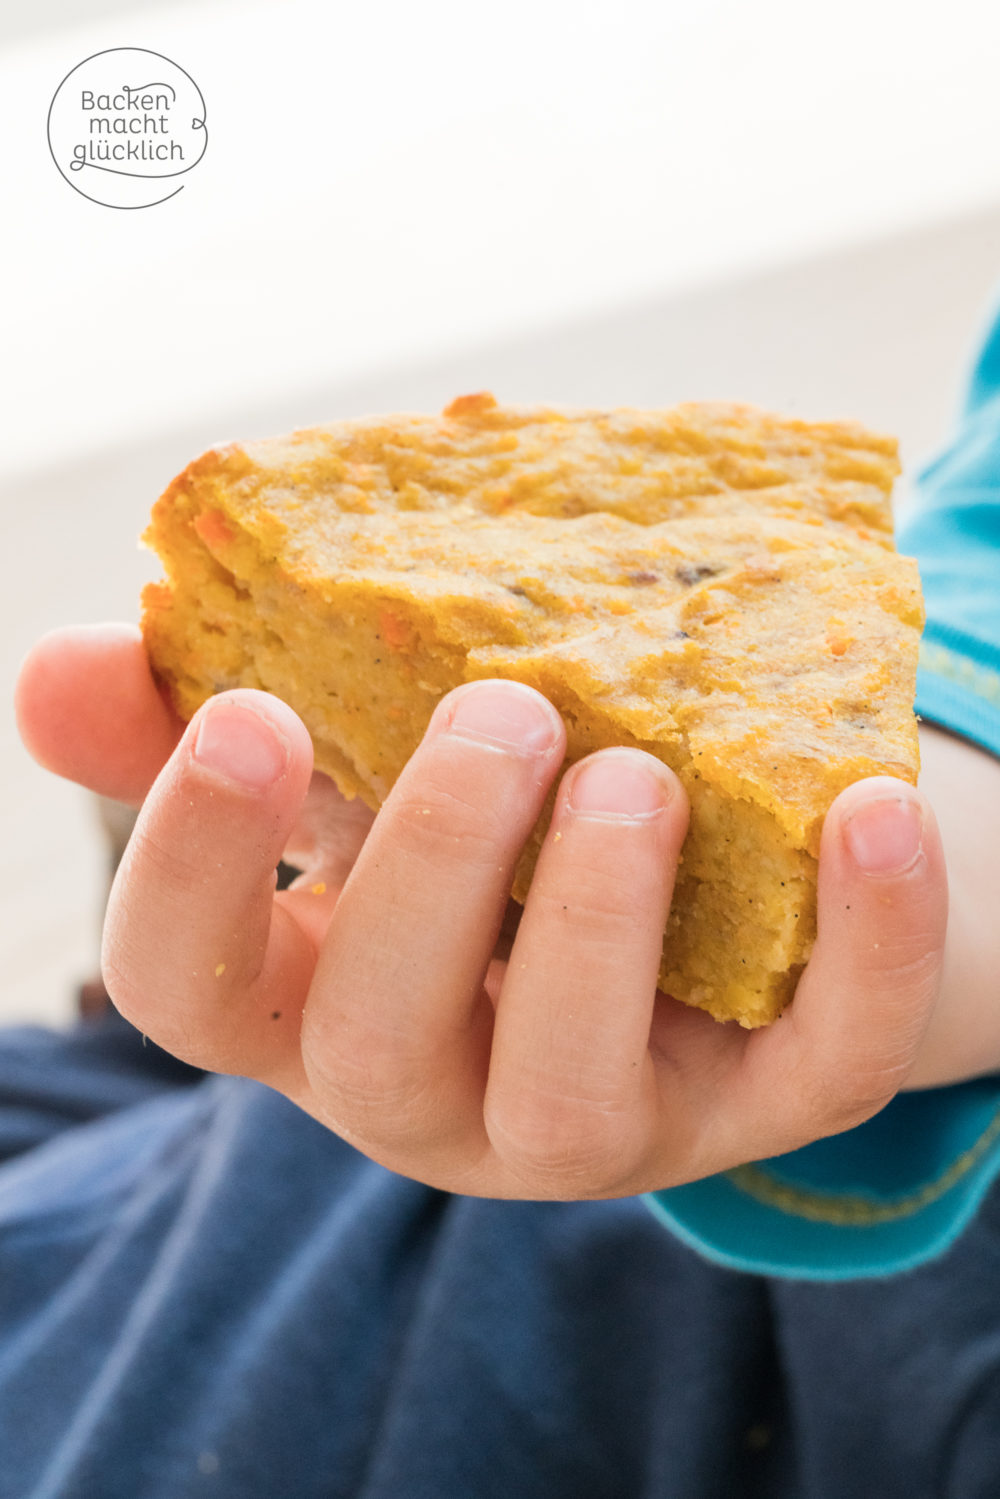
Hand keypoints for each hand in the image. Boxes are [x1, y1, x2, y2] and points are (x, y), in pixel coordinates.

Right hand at [16, 622, 956, 1198]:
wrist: (692, 877)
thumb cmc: (484, 819)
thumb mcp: (352, 766)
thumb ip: (209, 718)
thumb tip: (64, 660)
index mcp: (312, 992)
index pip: (190, 987)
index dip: (191, 865)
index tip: (248, 715)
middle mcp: (436, 1087)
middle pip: (376, 1046)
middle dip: (428, 874)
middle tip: (501, 714)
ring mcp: (602, 1116)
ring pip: (573, 1099)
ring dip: (595, 927)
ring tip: (639, 777)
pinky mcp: (767, 1100)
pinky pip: (824, 1057)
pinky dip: (864, 942)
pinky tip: (870, 814)